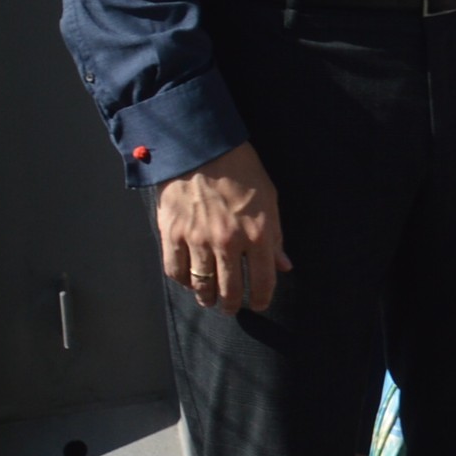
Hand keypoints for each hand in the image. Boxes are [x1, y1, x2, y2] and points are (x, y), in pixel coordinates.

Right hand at [155, 143, 289, 317]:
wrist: (200, 148)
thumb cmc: (241, 171)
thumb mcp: (269, 199)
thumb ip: (276, 236)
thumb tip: (283, 265)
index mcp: (257, 233)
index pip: (263, 280)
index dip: (262, 299)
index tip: (260, 304)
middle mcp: (228, 242)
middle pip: (230, 290)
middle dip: (232, 305)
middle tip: (231, 307)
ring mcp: (198, 240)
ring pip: (202, 286)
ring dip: (207, 298)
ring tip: (210, 300)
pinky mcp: (172, 235)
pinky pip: (176, 272)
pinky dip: (184, 282)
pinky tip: (190, 281)